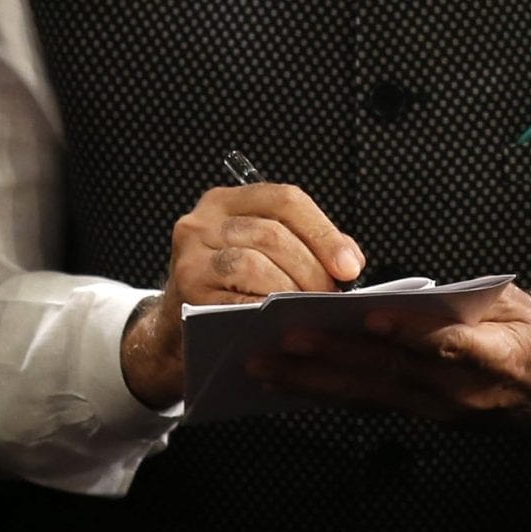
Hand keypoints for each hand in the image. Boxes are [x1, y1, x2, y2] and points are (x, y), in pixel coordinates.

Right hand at [118, 181, 363, 409]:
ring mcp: (190, 255)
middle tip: (331, 296)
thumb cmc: (231, 289)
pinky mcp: (185, 291)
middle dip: (311, 268)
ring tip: (307, 307)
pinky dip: (264, 310)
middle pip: (272, 233)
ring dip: (289, 289)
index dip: (323, 232)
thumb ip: (305, 247)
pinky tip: (279, 321)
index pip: (284, 200)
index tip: (351, 266)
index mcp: (227, 201)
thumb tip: (349, 261)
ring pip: (253, 263)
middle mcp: (203, 221)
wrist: (179, 331)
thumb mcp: (261, 255)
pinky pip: (234, 299)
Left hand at [248, 284, 530, 438]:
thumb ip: (470, 301)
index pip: (448, 344)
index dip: (409, 332)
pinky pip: (369, 406)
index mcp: (496, 356)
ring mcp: (438, 411)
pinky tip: (288, 385)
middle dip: (334, 356)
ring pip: (370, 396)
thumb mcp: (518, 306)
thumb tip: (417, 296)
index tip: (370, 316)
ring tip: (266, 364)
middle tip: (285, 337)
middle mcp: (461, 392)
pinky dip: (326, 395)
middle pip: (392, 373)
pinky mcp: (422, 417)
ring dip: (314, 382)